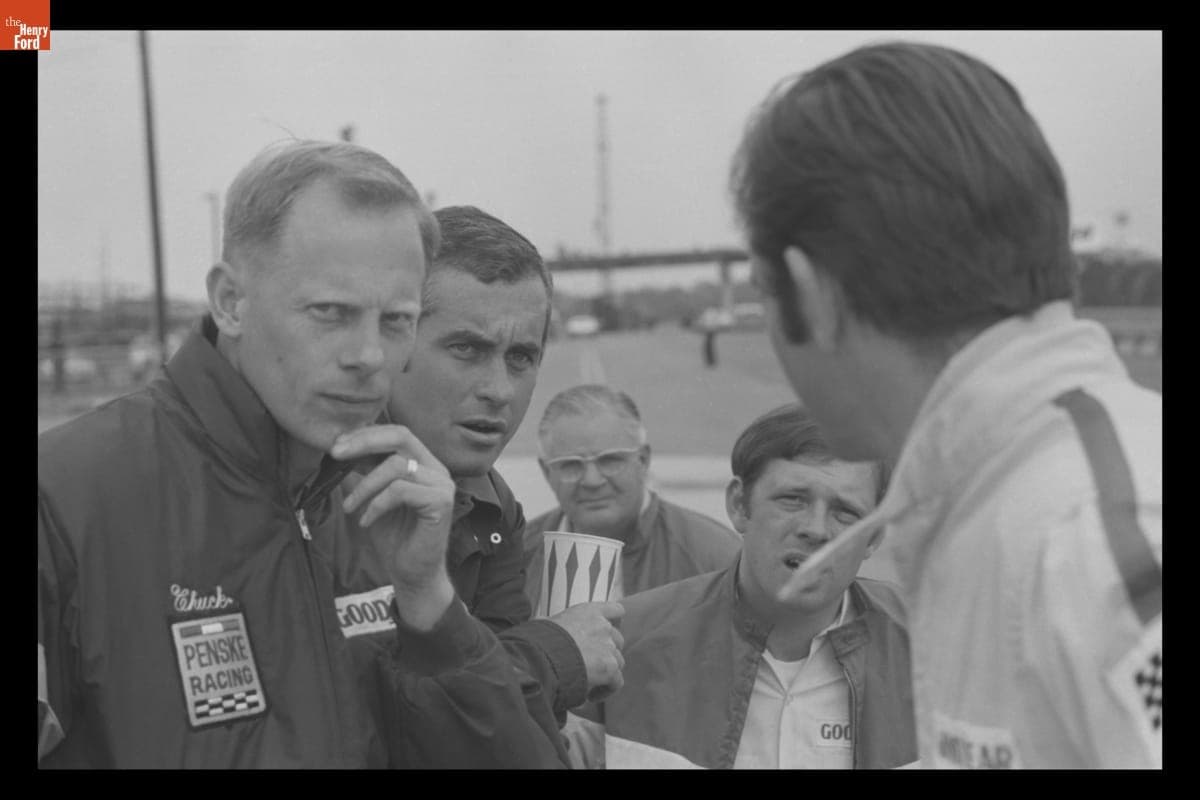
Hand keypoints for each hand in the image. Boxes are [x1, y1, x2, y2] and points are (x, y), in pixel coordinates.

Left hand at [332, 425, 455, 629]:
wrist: (412, 574)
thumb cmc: (394, 537)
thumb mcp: (370, 498)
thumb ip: (361, 473)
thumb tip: (336, 450)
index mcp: (423, 462)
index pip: (395, 433)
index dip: (365, 433)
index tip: (335, 445)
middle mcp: (436, 468)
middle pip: (401, 436)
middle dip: (363, 441)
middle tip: (335, 454)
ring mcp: (441, 484)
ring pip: (397, 466)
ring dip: (365, 485)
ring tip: (350, 507)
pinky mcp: (441, 502)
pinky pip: (400, 491)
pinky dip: (377, 504)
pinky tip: (366, 521)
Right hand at [549, 601, 625, 702]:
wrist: (541, 657)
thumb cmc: (538, 641)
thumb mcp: (545, 623)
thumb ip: (552, 622)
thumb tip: (540, 621)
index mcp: (589, 612)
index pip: (616, 610)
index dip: (614, 621)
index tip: (608, 632)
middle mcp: (603, 626)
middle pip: (617, 640)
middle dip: (606, 652)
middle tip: (590, 665)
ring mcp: (608, 646)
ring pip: (618, 661)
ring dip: (606, 672)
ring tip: (588, 683)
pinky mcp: (610, 667)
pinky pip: (616, 682)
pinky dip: (606, 690)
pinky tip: (591, 696)